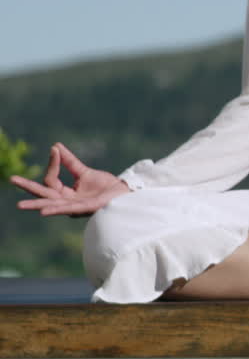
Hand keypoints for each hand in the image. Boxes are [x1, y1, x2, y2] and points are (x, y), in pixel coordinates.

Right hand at [9, 142, 131, 217]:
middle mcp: (69, 202)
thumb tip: (56, 146)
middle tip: (12, 179)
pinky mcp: (88, 208)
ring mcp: (77, 207)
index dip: (53, 164)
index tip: (54, 150)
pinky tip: (43, 211)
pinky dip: (56, 210)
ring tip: (21, 205)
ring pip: (53, 205)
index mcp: (67, 194)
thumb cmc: (106, 186)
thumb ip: (70, 162)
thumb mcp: (84, 172)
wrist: (126, 192)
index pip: (51, 179)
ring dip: (37, 205)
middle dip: (29, 188)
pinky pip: (69, 209)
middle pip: (45, 195)